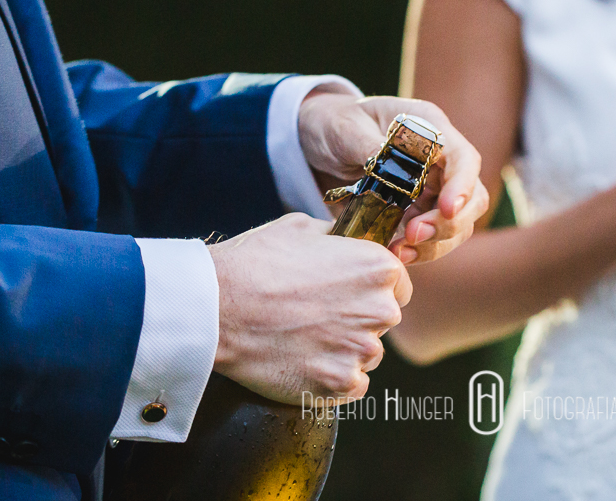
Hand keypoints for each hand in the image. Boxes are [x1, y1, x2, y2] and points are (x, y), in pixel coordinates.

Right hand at [208, 214, 412, 403]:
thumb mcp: (304, 228)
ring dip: (344, 349)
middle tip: (317, 315)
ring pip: (367, 353)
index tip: (347, 294)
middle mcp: (380, 309)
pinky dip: (332, 378)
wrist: (217, 307)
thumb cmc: (256, 263)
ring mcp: (362, 350)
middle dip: (357, 319)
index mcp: (379, 268)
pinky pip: (353, 385)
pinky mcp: (340, 383)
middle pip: (382, 320)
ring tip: (304, 338)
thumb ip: (339, 238)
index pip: (398, 285)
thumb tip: (348, 242)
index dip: (371, 289)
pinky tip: (305, 361)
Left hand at [298, 91, 488, 265]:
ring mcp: (430, 189)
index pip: (463, 158)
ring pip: (456, 224)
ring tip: (398, 252)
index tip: (447, 210)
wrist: (318, 138)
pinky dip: (418, 251)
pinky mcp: (415, 212)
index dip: (462, 186)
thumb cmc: (335, 122)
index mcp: (429, 128)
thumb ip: (368, 146)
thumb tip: (392, 172)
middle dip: (450, 223)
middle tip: (412, 235)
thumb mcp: (345, 127)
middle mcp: (439, 160)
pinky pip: (430, 238)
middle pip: (471, 197)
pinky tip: (394, 255)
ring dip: (435, 244)